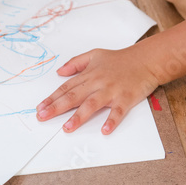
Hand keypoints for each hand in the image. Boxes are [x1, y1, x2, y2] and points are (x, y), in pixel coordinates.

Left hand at [35, 46, 159, 134]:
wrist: (146, 60)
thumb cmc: (120, 59)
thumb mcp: (95, 54)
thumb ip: (76, 62)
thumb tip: (60, 72)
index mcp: (89, 74)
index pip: (67, 87)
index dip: (52, 98)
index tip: (40, 108)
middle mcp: (98, 82)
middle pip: (74, 96)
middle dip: (57, 107)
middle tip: (43, 117)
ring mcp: (112, 91)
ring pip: (92, 104)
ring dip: (79, 116)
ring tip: (67, 127)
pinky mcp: (126, 98)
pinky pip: (118, 111)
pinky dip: (112, 121)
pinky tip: (105, 130)